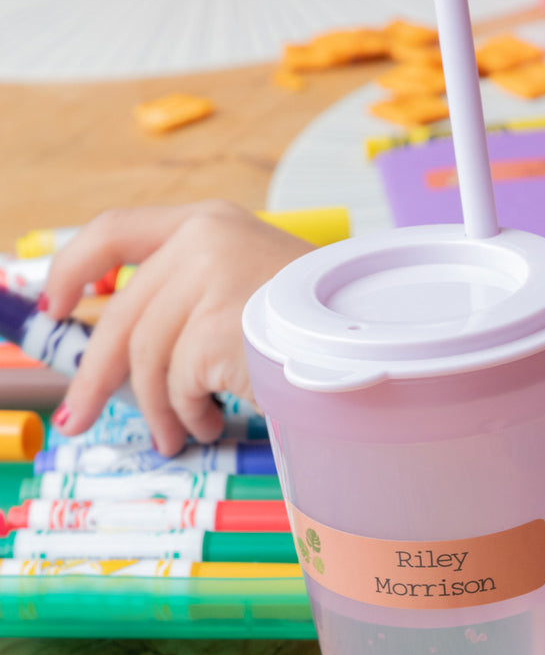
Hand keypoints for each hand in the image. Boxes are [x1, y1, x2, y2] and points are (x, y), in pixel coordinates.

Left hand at [43, 200, 313, 454]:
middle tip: (81, 414)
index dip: (72, 267)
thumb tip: (126, 348)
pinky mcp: (220, 325)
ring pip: (147, 356)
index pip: (115, 230)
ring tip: (180, 432)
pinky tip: (211, 422)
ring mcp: (212, 280)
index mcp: (209, 222)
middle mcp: (205, 241)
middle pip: (122, 314)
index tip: (55, 304)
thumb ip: (193, 292)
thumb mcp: (253, 278)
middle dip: (97, 374)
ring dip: (157, 407)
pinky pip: (180, 381)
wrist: (378, 325)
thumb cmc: (324, 313)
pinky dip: (188, 412)